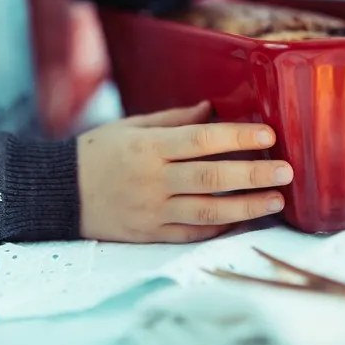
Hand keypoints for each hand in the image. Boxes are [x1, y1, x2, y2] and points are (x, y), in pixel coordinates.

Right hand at [77, 101, 292, 242]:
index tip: (268, 135)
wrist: (58, 194)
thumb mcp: (129, 127)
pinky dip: (220, 226)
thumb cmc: (95, 153)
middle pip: (211, 178)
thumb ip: (172, 119)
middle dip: (253, 175)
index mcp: (147, 147)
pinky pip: (192, 232)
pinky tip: (244, 219)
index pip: (201, 140)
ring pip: (208, 211)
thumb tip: (211, 110)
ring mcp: (152, 211)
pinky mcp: (150, 234)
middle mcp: (152, 180)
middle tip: (286, 171)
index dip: (237, 138)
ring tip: (276, 200)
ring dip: (247, 206)